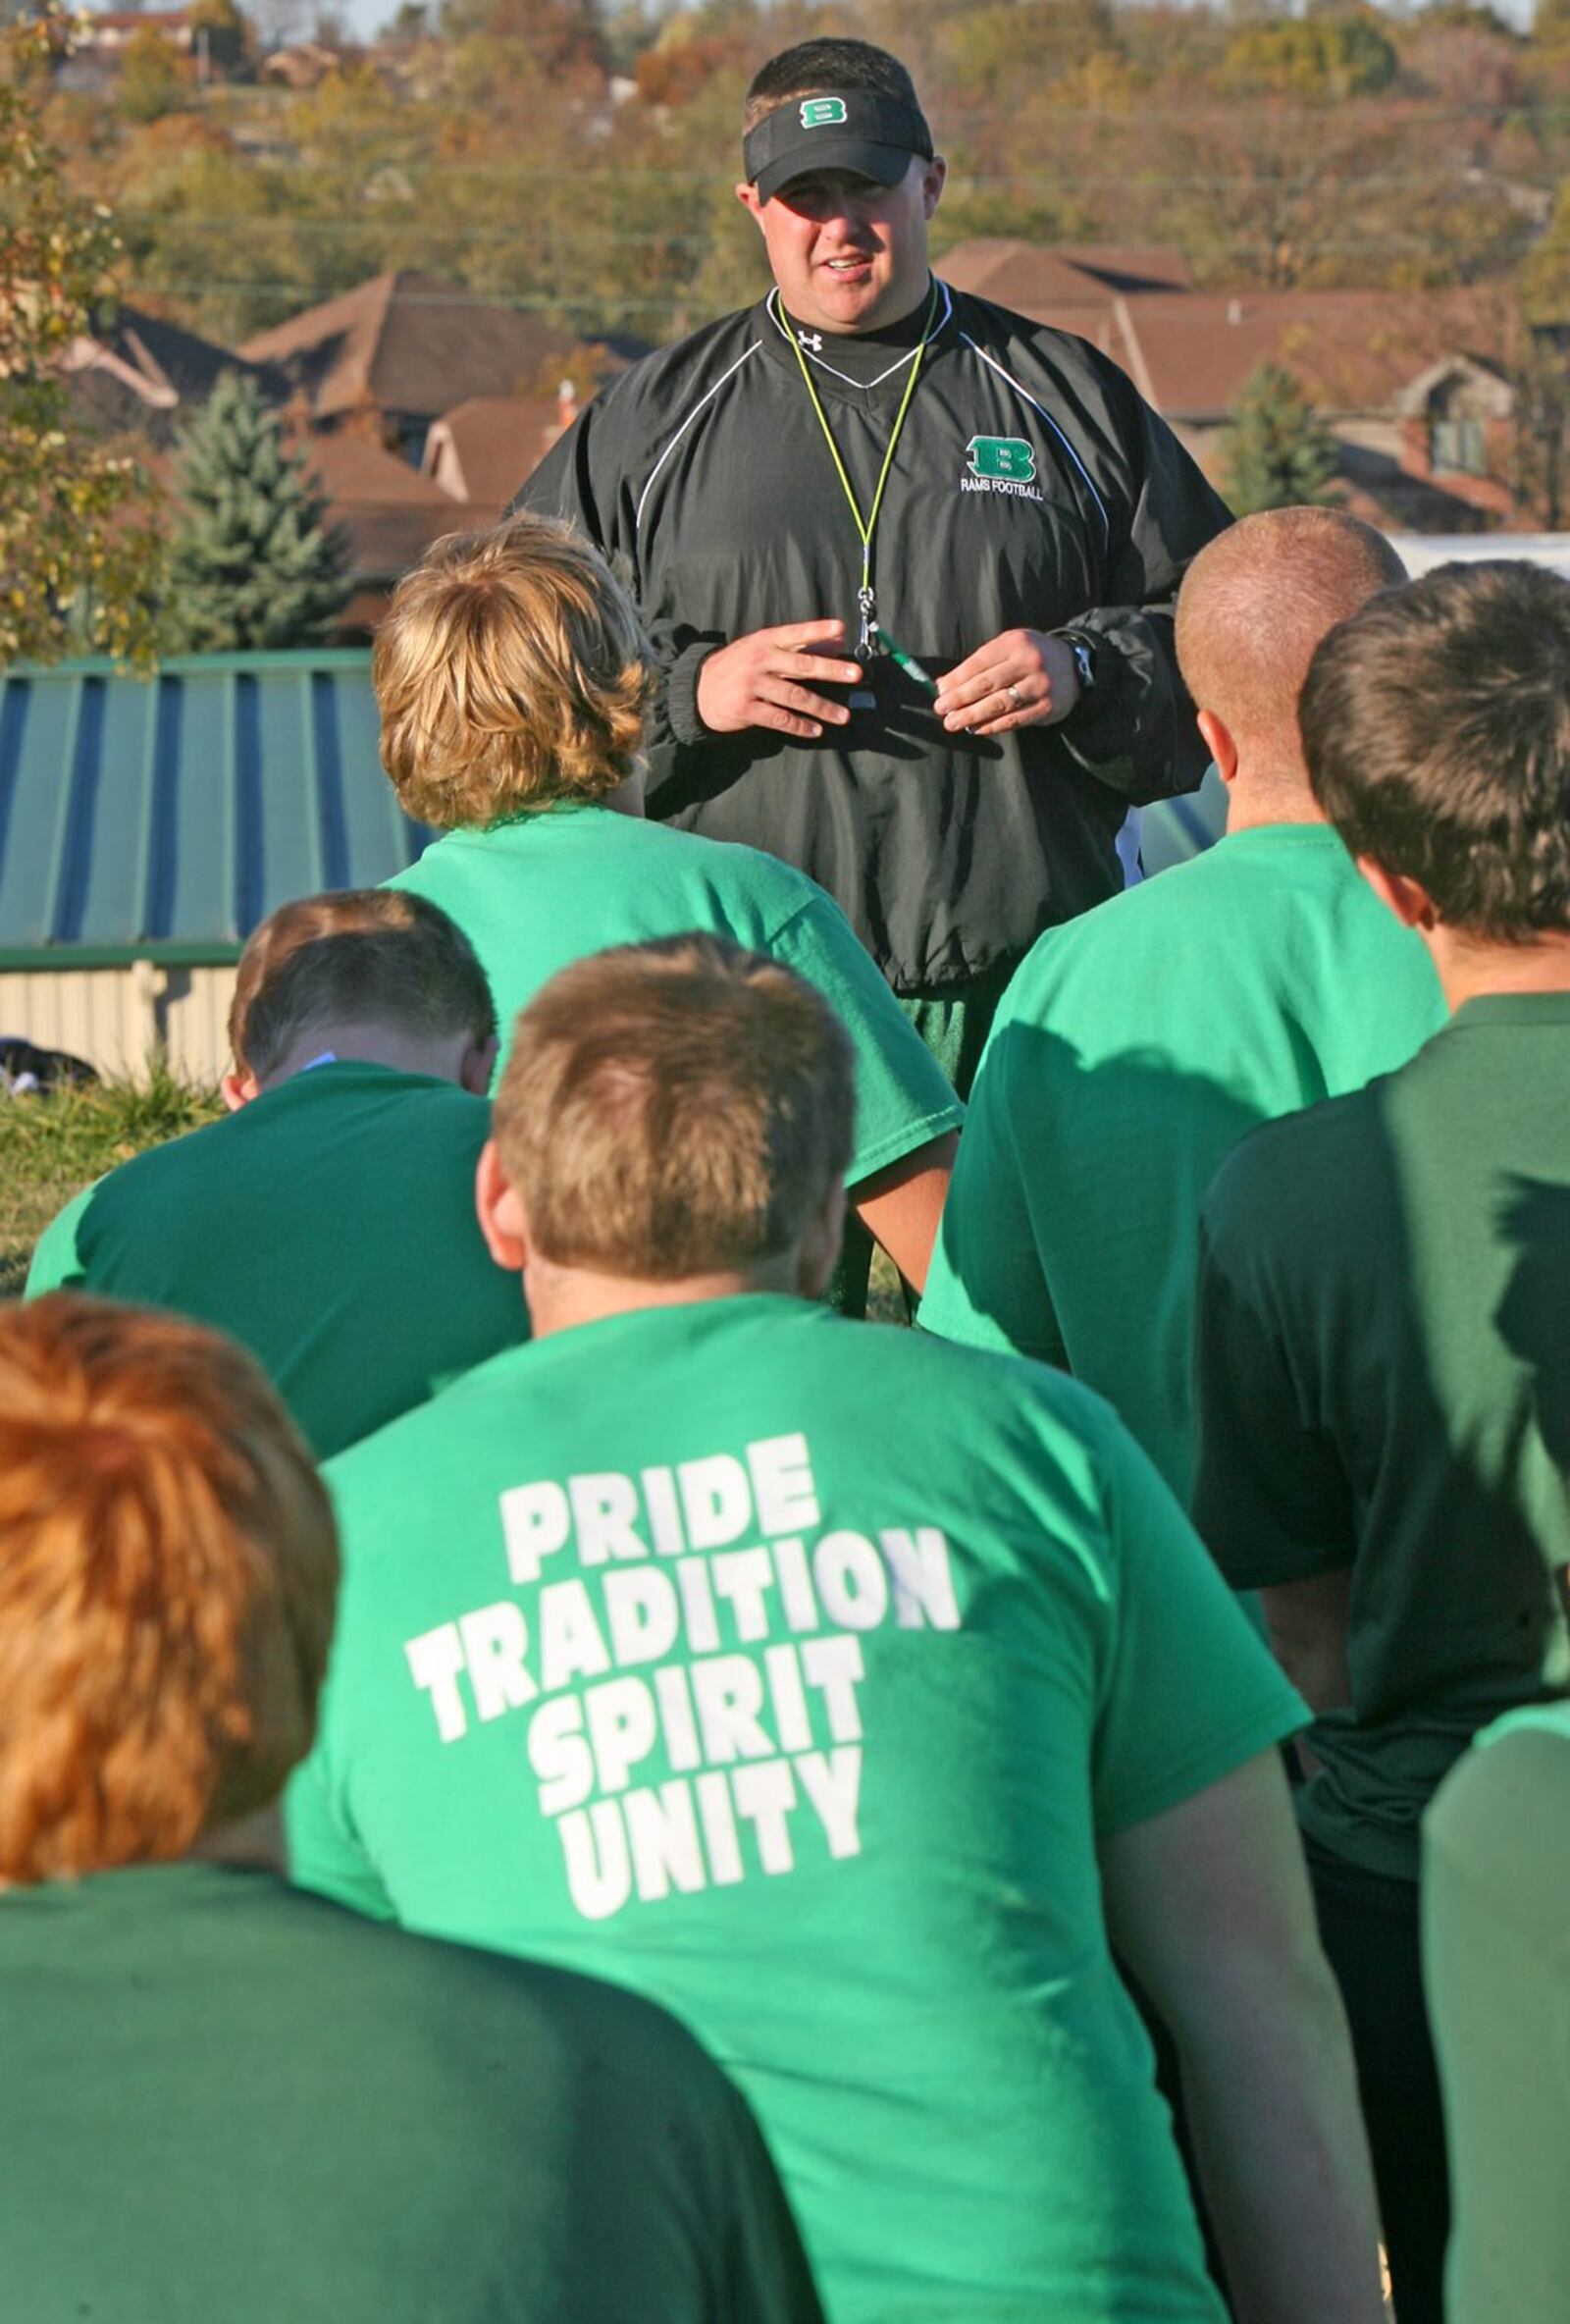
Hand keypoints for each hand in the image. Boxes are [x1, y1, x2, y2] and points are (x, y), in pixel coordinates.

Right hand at [696, 619, 862, 741]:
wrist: (698, 689)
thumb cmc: (739, 666)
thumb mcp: (763, 649)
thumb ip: (799, 646)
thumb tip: (836, 641)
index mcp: (765, 641)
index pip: (795, 634)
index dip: (818, 630)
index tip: (841, 629)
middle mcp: (759, 660)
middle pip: (801, 665)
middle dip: (831, 670)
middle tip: (856, 674)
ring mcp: (752, 685)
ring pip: (794, 697)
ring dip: (822, 707)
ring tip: (844, 716)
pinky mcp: (746, 709)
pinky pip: (779, 719)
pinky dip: (800, 726)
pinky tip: (815, 731)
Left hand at [932, 629, 1079, 736]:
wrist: (1075, 666)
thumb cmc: (1031, 657)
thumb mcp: (1009, 649)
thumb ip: (980, 664)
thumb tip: (943, 684)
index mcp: (1015, 642)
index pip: (979, 662)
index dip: (957, 679)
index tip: (939, 692)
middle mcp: (1029, 662)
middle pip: (987, 683)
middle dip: (960, 698)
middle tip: (941, 710)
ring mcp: (1040, 685)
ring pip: (999, 703)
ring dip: (972, 715)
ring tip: (953, 723)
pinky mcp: (1046, 707)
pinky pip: (1014, 720)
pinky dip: (992, 726)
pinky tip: (976, 730)